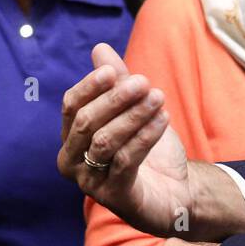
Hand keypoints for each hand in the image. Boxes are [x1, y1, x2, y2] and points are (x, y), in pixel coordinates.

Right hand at [57, 44, 244, 241]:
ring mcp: (91, 183)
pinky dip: (145, 136)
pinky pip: (127, 160)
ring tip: (158, 97)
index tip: (112, 70)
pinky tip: (163, 119)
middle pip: (86, 122)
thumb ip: (115, 82)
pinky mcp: (115, 197)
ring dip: (134, 115)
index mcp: (71, 138)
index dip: (90, 87)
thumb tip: (100, 48)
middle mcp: (72, 162)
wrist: (173, 191)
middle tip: (144, 82)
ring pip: (105, 141)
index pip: (71, 106)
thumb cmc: (145, 149)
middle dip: (115, 99)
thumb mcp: (131, 110)